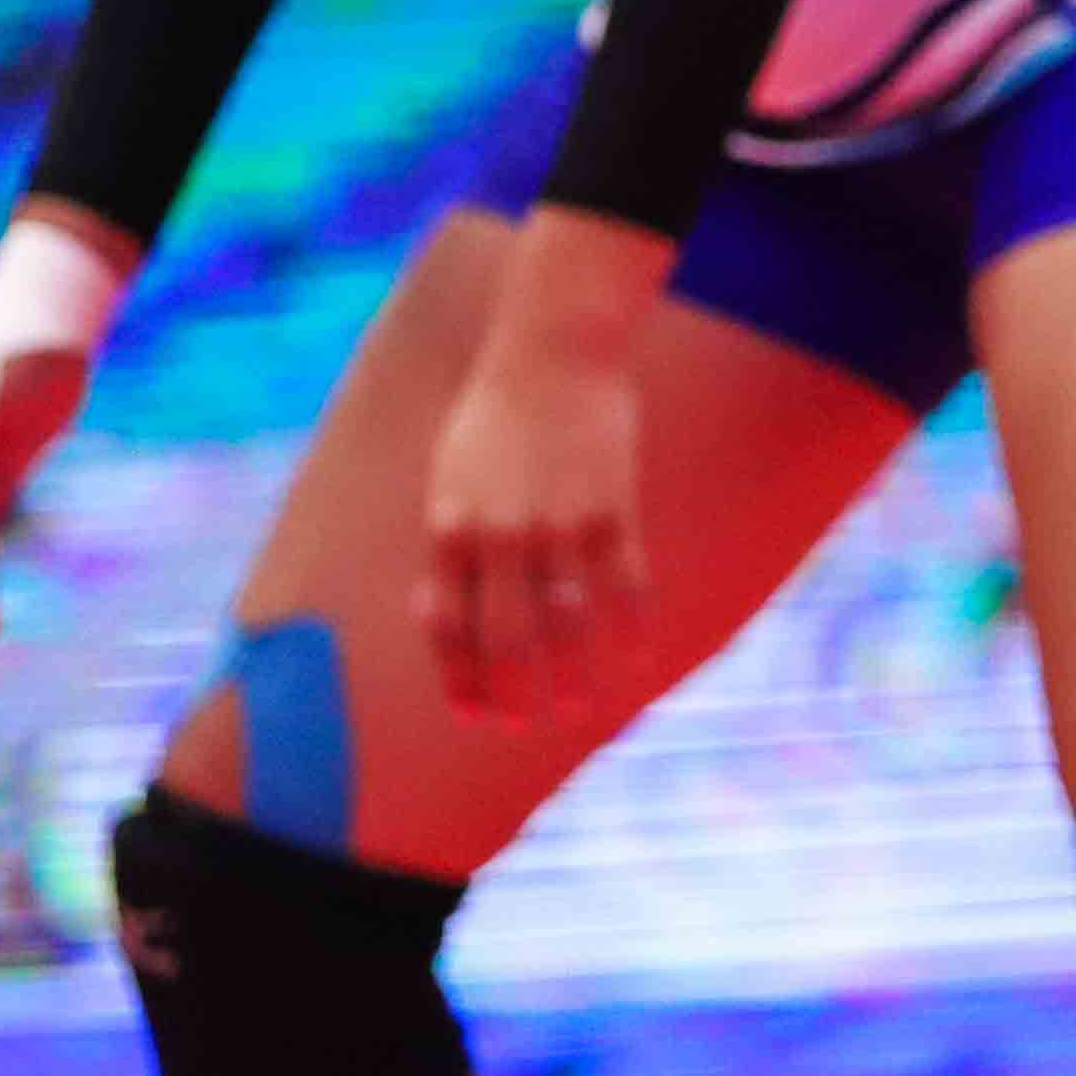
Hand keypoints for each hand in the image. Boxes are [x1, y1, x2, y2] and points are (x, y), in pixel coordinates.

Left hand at [425, 213, 662, 725]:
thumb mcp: (450, 478)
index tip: (476, 717)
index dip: (461, 680)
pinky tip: (634, 659)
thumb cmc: (496, 417)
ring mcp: (558, 524)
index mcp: (450, 527)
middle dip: (514, 696)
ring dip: (574, 678)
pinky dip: (629, 630)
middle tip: (526, 726)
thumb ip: (450, 546)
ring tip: (581, 707)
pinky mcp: (610, 509)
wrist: (552, 349)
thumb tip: (441, 616)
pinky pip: (624, 587)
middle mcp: (500, 535)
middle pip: (505, 640)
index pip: (449, 627)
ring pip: (567, 626)